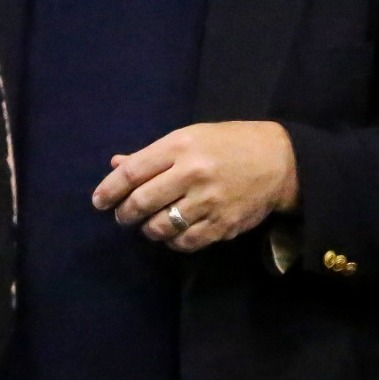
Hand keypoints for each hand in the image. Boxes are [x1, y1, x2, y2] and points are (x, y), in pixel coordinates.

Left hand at [90, 121, 299, 251]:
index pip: (133, 172)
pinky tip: (173, 234)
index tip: (99, 202)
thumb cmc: (228, 144)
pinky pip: (186, 242)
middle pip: (142, 202)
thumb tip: (117, 165)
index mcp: (180, 147)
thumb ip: (152, 155)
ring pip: (161, 227)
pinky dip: (173, 242)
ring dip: (148, 229)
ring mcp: (208, 202)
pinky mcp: (222, 225)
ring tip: (149, 224)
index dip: (110, 190)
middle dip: (125, 214)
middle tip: (123, 216)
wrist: (279, 161)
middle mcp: (192, 174)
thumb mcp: (190, 137)